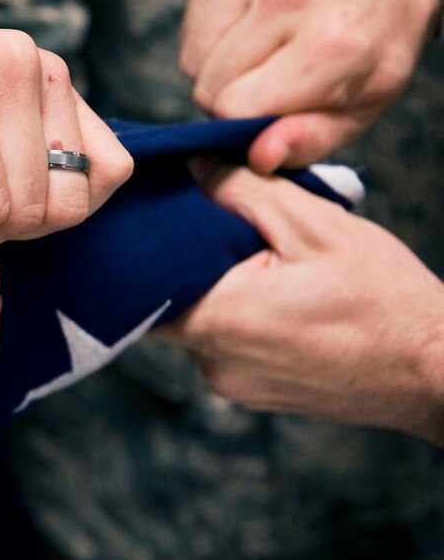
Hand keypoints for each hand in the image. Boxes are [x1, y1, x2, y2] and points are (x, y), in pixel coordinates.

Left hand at [157, 161, 443, 443]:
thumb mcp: (316, 226)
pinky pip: (223, 347)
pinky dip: (236, 320)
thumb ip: (245, 192)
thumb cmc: (386, 300)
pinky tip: (275, 299)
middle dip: (187, 267)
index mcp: (222, 319)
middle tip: (220, 234)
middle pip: (168, 305)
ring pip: (197, 325)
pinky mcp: (251, 394)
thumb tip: (193, 165)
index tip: (158, 221)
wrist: (436, 372)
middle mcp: (214, 362)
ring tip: (259, 266)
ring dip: (215, 293)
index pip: (145, 285)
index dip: (145, 250)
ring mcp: (231, 384)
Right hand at [180, 0, 440, 172]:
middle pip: (209, 88)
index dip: (243, 125)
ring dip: (219, 71)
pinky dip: (213, 40)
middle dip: (231, 98)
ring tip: (262, 55)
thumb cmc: (372, 45)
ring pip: (194, 62)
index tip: (269, 116)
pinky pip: (192, 29)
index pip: (235, 109)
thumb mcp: (364, 104)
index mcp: (331, 44)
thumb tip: (259, 157)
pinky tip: (250, 31)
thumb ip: (311, 139)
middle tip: (271, 83)